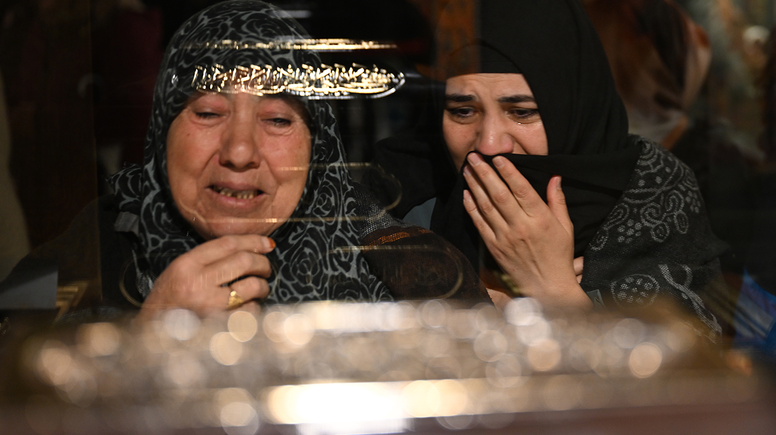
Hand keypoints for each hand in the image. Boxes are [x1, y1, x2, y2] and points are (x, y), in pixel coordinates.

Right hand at [138, 235, 274, 319]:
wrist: (154, 331)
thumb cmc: (170, 298)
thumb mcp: (180, 270)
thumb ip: (209, 258)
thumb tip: (250, 249)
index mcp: (187, 265)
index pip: (228, 244)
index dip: (252, 241)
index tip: (266, 244)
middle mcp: (197, 283)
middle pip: (244, 261)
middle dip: (262, 263)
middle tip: (265, 268)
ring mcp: (209, 306)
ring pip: (252, 286)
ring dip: (262, 286)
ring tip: (259, 288)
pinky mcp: (219, 326)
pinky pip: (250, 311)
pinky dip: (255, 307)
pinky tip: (248, 307)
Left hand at [462, 153, 590, 309]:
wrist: (546, 287)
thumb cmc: (558, 255)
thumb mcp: (565, 227)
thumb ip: (558, 201)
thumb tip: (555, 177)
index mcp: (540, 219)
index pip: (521, 190)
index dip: (508, 172)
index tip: (498, 157)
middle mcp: (521, 227)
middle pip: (499, 194)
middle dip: (485, 173)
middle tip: (475, 156)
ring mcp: (505, 237)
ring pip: (486, 206)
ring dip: (475, 186)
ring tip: (468, 169)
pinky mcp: (494, 247)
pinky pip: (479, 224)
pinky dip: (471, 208)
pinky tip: (466, 194)